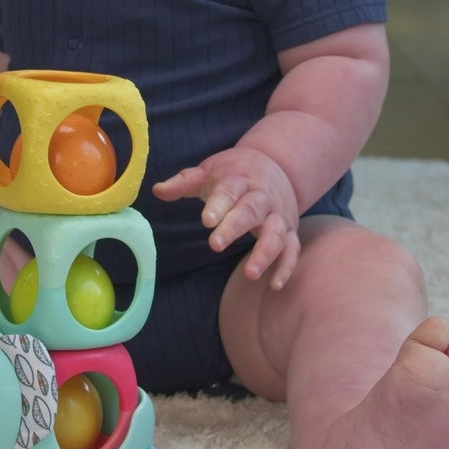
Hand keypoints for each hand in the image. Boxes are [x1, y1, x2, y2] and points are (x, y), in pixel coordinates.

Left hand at [152, 146, 301, 288]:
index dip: (219, 204)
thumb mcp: (209, 171)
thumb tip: (157, 190)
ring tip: (250, 273)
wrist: (276, 163)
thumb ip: (184, 182)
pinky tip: (274, 285)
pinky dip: (287, 266)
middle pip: (252, 211)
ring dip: (265, 253)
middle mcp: (262, 197)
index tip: (206, 219)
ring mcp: (278, 214)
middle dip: (235, 227)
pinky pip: (292, 249)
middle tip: (215, 245)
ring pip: (276, 233)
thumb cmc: (235, 172)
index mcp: (240, 180)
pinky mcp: (289, 230)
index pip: (229, 190)